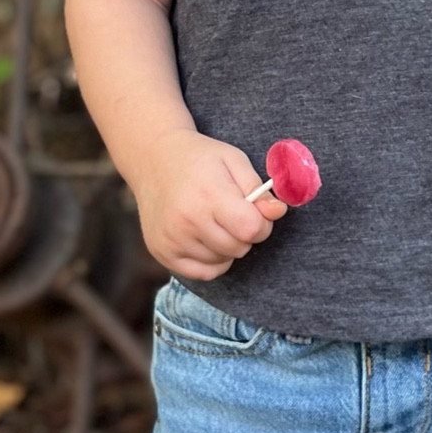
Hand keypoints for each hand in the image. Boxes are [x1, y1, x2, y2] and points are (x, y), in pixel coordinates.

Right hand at [132, 130, 286, 278]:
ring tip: (214, 221)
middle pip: (238, 248)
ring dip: (227, 246)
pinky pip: (203, 273)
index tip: (254, 211)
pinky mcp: (162, 252)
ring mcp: (171, 239)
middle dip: (245, 234)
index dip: (262, 223)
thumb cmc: (200, 159)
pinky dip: (212, 261)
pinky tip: (206, 238)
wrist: (154, 159)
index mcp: (208, 194)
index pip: (251, 229)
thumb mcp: (234, 161)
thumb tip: (277, 212)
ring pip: (222, 261)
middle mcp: (187, 220)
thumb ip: (259, 189)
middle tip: (233, 214)